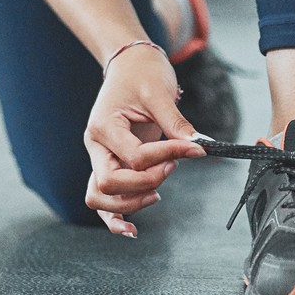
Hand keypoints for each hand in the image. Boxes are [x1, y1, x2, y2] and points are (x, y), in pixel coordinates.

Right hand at [84, 44, 205, 236]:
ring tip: (157, 194)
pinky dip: (115, 217)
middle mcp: (95, 145)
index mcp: (104, 126)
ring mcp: (99, 157)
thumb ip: (176, 123)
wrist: (129, 64)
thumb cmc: (142, 74)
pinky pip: (103, 198)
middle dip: (145, 183)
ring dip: (129, 202)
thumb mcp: (159, 93)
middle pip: (110, 182)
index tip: (194, 149)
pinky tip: (131, 230)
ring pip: (100, 197)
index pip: (134, 156)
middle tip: (171, 169)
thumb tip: (199, 147)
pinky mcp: (109, 164)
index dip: (166, 156)